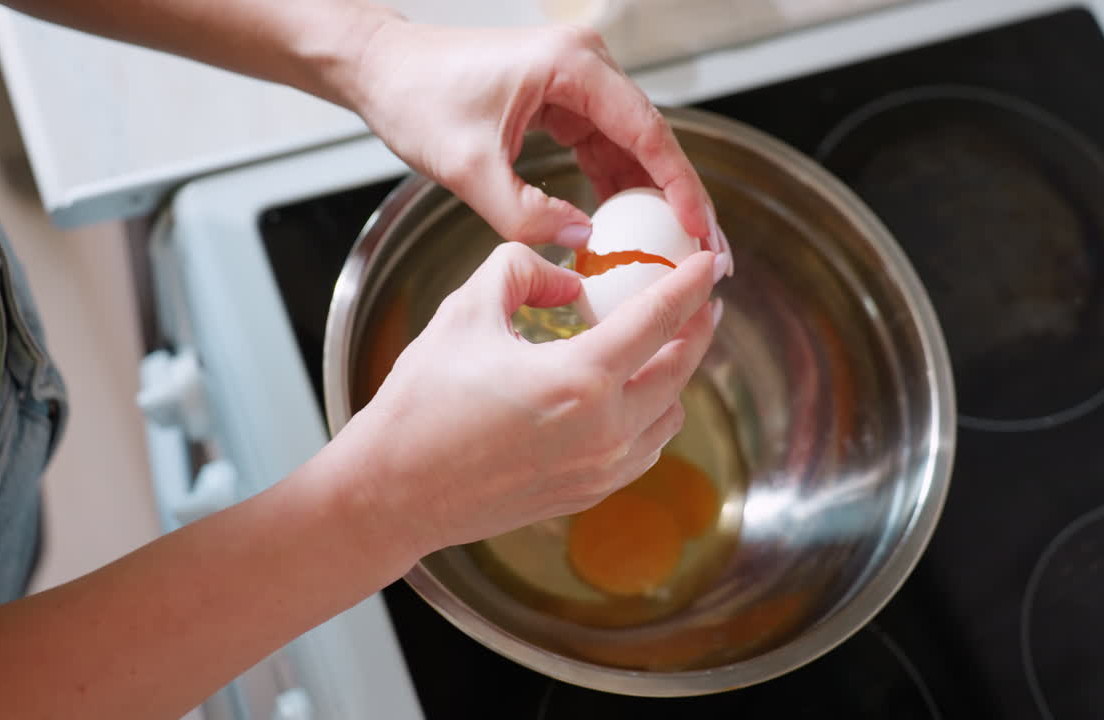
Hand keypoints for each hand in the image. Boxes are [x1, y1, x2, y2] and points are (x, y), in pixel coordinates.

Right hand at [332, 243, 719, 556]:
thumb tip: (567, 280)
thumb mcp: (465, 311)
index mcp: (580, 380)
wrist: (394, 491)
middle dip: (695, 327)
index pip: (658, 319)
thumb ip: (522, 270)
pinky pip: (644, 449)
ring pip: (669, 414)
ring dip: (672, 375)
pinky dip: (650, 416)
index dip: (689, 285)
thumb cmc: (423, 403)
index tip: (709, 265)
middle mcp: (604, 431)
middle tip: (697, 300)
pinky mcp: (588, 493)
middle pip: (679, 368)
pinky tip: (628, 396)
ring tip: (657, 346)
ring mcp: (600, 469)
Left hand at [341, 18, 732, 271]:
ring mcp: (576, 81)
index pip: (646, 132)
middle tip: (704, 249)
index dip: (680, 187)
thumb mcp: (468, 169)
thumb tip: (582, 244)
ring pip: (630, 146)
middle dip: (677, 197)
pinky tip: (625, 227)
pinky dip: (615, 186)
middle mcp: (584, 64)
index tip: (700, 230)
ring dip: (649, 196)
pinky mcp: (562, 100)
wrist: (383, 70)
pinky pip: (603, 146)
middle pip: (650, 139)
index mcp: (571, 66)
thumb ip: (526, 214)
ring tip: (674, 247)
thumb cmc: (416, 97)